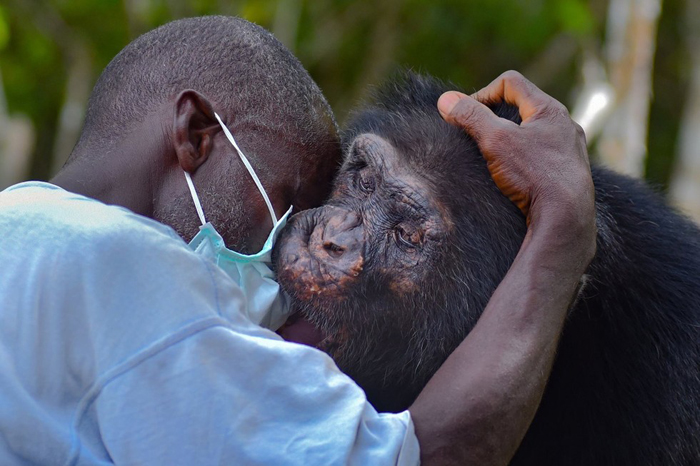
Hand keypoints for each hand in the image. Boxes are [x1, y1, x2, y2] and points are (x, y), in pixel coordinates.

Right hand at [437, 70, 595, 247]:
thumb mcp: (495, 140)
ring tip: (493, 156)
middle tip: (476, 134)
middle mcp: (564, 125)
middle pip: (523, 107)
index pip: (510, 83)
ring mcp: (570, 150)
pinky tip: (514, 177)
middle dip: (495, 117)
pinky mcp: (570, 173)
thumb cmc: (534, 175)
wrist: (566, 218)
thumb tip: (445, 100)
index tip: (466, 116)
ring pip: (534, 133)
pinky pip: (542, 155)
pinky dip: (524, 158)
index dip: (482, 93)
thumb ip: (470, 116)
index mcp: (549, 110)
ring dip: (510, 138)